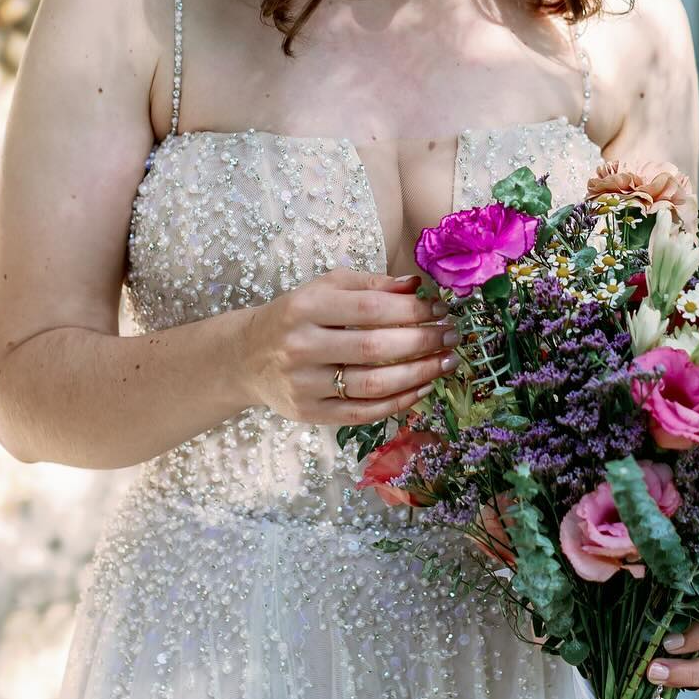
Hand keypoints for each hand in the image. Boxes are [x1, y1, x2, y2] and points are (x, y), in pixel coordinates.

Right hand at [240, 270, 456, 424]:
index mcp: (306, 306)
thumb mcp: (325, 288)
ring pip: (372, 384)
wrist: (247, 357)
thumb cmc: (296, 316)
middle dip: (422, 341)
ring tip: (445, 363)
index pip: (370, 308)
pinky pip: (362, 413)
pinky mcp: (309, 413)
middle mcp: (301, 346)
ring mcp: (304, 384)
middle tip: (452, 336)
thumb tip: (417, 285)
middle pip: (374, 347)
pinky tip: (422, 388)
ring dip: (418, 374)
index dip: (411, 310)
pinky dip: (398, 402)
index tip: (440, 309)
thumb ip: (370, 285)